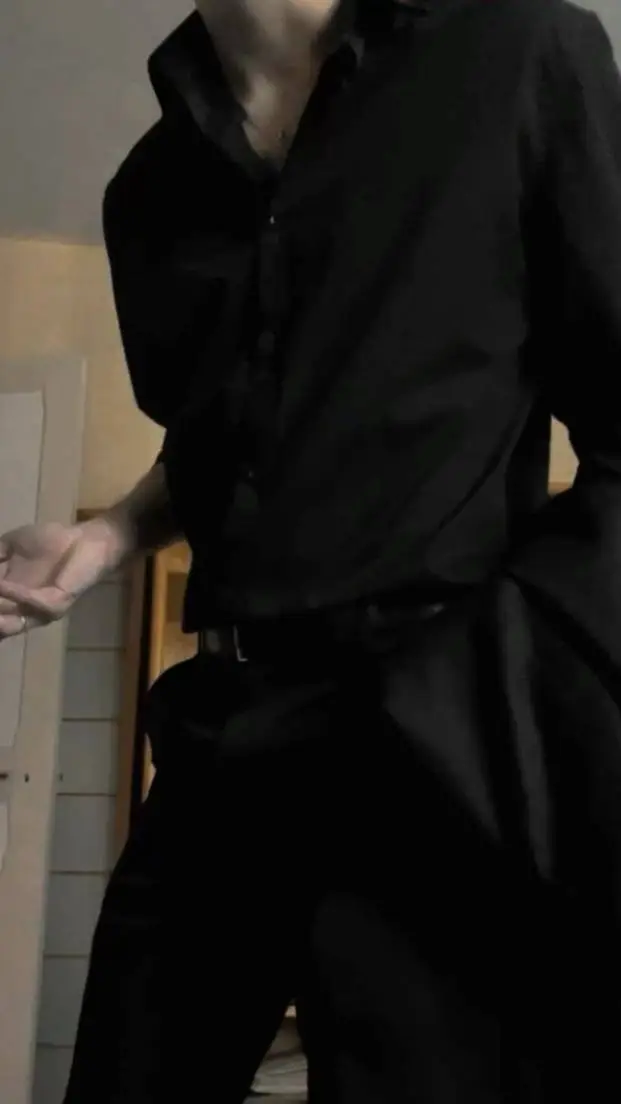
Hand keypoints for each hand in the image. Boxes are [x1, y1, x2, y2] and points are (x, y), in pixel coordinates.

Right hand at [0, 518, 129, 640]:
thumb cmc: (54, 542)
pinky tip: (2, 584)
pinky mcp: (57, 603)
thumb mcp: (12, 546)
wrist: (89, 539)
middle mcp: (24, 611)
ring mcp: (40, 610)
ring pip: (10, 622)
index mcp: (12, 599)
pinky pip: (32, 604)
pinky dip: (14, 595)